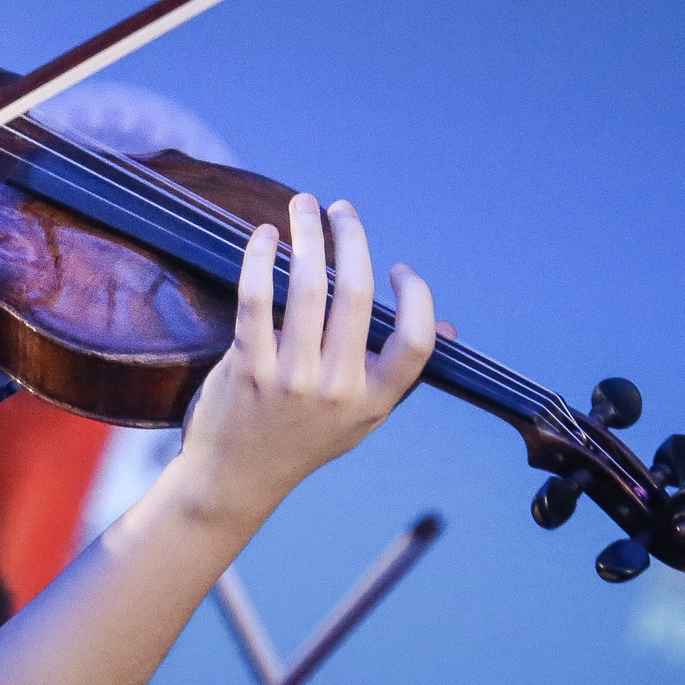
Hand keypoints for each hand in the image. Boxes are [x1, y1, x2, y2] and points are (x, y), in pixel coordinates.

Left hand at [168, 193, 435, 526]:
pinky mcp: (247, 367)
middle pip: (356, 296)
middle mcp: (337, 389)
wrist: (235, 479)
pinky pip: (257, 298)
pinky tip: (265, 236)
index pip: (416, 341)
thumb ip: (397, 372)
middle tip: (341, 209)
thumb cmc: (300, 440)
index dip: (416, 296)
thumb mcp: (361, 418)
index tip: (399, 267)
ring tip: (303, 205)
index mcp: (374, 400)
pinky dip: (260, 258)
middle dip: (352, 238)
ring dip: (308, 234)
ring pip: (306, 287)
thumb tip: (449, 328)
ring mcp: (291, 379)